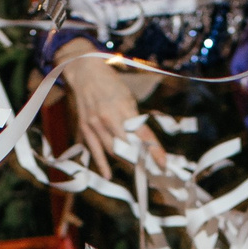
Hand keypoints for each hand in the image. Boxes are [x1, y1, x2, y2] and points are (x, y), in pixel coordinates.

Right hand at [59, 43, 166, 172]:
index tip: (162, 164)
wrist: (85, 73)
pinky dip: (101, 164)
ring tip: (136, 172)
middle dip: (140, 161)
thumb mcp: (128, 97)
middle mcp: (110, 118)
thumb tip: (143, 138)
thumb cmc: (110, 84)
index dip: (154, 151)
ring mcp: (96, 124)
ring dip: (125, 163)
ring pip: (113, 150)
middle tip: (150, 171)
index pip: (143, 135)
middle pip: (128, 147)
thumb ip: (134, 118)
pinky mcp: (85, 128)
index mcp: (124, 108)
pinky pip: (94, 150)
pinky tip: (108, 175)